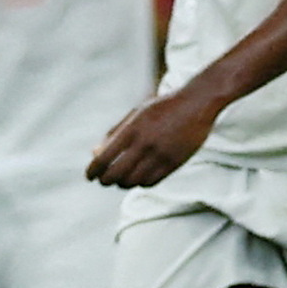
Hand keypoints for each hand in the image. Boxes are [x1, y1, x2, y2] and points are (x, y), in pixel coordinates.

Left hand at [87, 87, 223, 190]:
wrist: (197, 104)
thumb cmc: (162, 107)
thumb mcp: (135, 114)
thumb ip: (114, 133)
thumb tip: (94, 154)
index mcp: (132, 129)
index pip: (104, 158)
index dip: (93, 170)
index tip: (89, 176)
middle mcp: (145, 143)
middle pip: (116, 174)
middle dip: (105, 181)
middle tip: (103, 180)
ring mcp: (161, 155)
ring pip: (133, 181)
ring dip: (123, 183)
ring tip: (120, 180)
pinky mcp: (174, 163)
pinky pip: (151, 182)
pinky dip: (140, 183)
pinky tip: (138, 177)